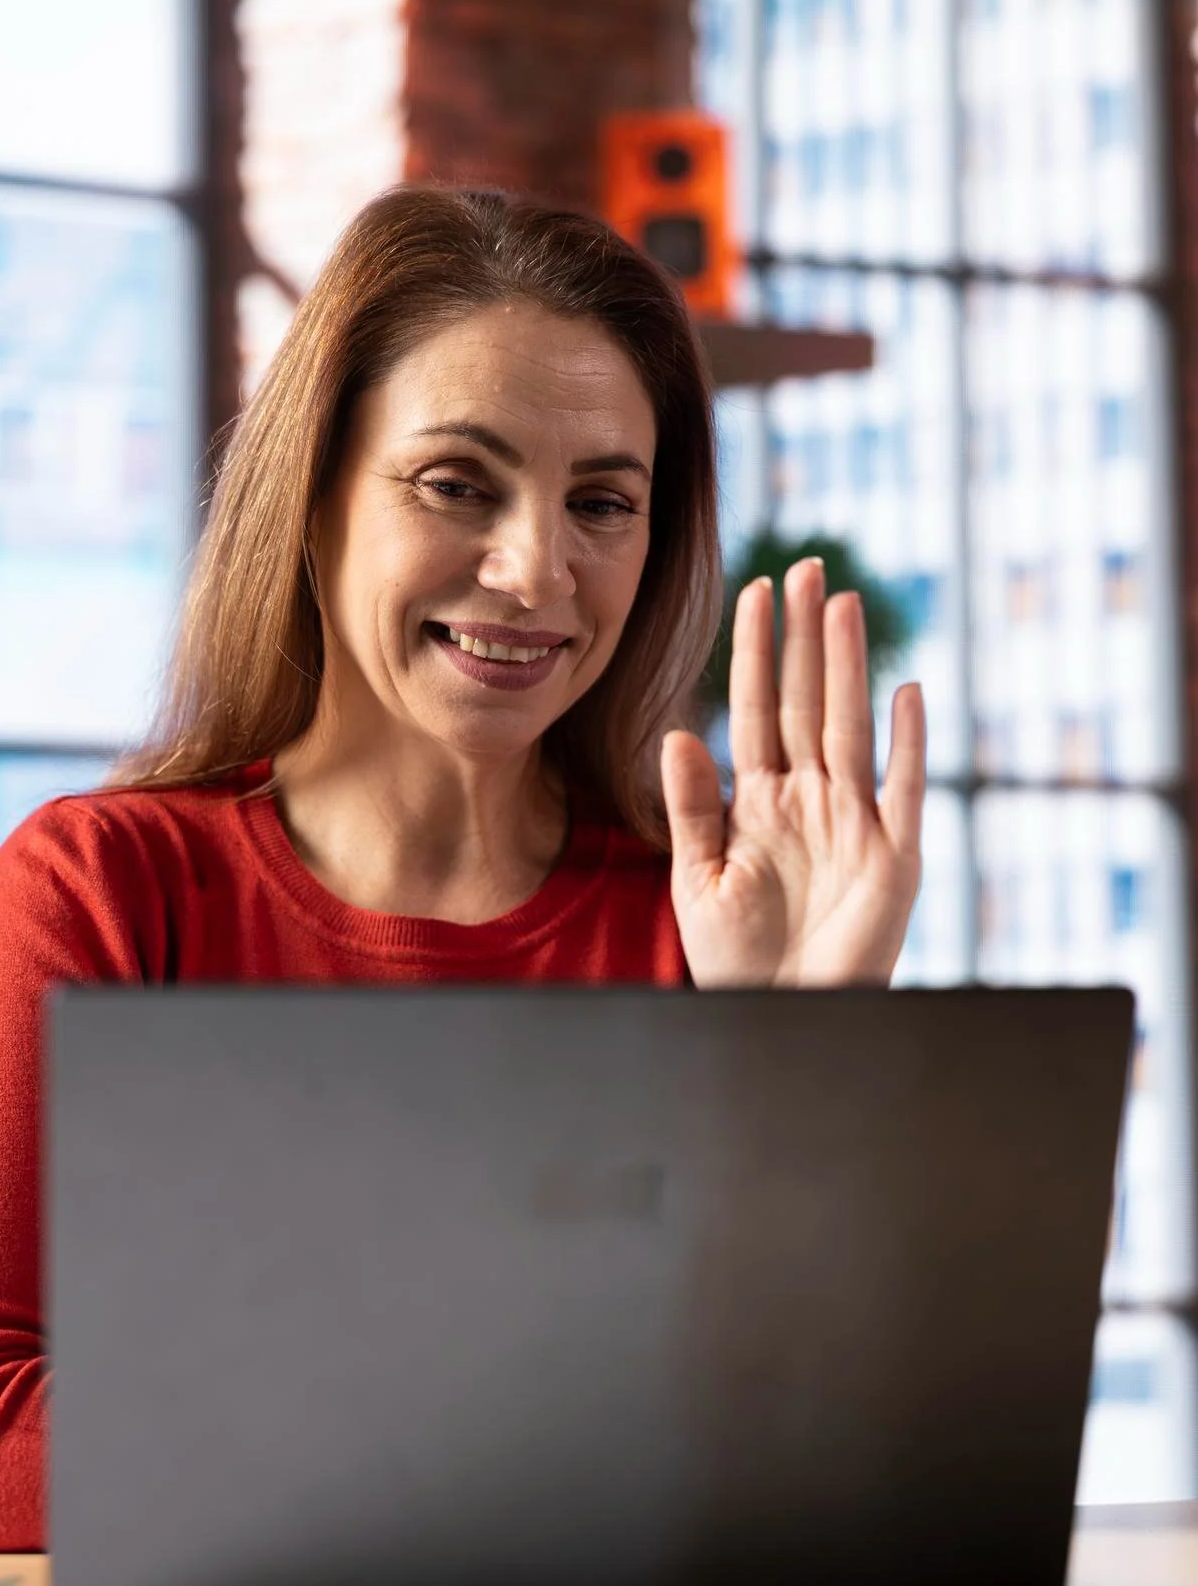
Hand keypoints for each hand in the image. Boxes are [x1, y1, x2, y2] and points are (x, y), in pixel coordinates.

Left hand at [661, 557, 925, 987]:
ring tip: (842, 604)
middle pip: (808, 701)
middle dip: (804, 636)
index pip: (756, 709)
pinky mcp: (895, 858)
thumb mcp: (698, 881)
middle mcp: (809, 799)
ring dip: (847, 666)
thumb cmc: (735, 959)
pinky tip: (907, 691)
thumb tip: (677, 734)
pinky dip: (907, 742)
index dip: (756, 652)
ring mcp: (855, 822)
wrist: (777, 1019)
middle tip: (805, 566)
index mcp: (758, 801)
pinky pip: (903, 789)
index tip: (753, 591)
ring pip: (850, 726)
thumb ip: (692, 809)